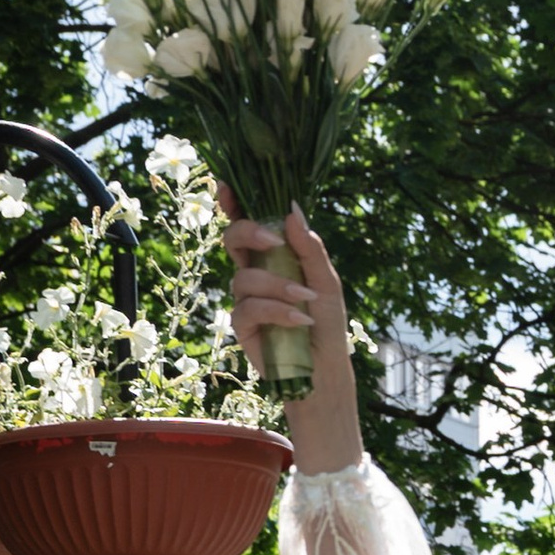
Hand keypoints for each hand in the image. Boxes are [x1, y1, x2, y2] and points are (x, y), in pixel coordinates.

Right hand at [224, 197, 362, 473]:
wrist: (324, 369)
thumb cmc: (327, 324)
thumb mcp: (326, 280)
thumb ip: (309, 247)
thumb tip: (291, 210)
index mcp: (274, 254)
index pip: (248, 221)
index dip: (234, 201)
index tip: (227, 185)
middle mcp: (255, 271)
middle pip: (233, 238)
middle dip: (249, 233)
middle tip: (274, 242)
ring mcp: (246, 297)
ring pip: (244, 276)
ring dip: (277, 285)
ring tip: (306, 300)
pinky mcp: (242, 325)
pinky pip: (249, 307)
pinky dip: (276, 310)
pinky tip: (298, 320)